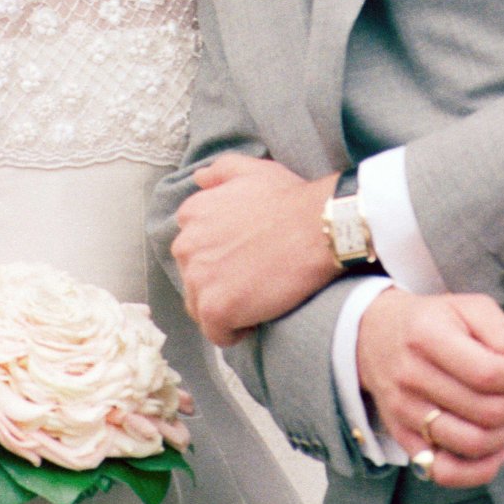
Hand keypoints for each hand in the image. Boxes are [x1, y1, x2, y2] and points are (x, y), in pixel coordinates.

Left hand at [172, 153, 338, 346]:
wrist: (318, 229)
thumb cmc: (290, 199)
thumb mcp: (252, 170)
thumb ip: (220, 171)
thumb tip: (200, 178)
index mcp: (191, 214)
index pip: (193, 248)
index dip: (219, 257)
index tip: (243, 259)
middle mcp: (186, 246)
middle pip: (194, 278)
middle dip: (218, 283)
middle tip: (253, 281)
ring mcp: (198, 279)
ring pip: (201, 307)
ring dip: (225, 309)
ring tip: (256, 301)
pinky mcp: (215, 309)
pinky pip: (216, 333)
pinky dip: (234, 333)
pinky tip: (256, 319)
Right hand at [357, 287, 503, 488]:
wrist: (372, 335)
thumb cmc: (428, 321)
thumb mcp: (464, 307)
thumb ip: (499, 328)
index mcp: (425, 337)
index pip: (487, 372)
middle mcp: (410, 376)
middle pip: (483, 409)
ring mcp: (404, 411)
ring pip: (470, 443)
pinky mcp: (403, 437)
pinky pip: (444, 471)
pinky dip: (479, 471)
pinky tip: (497, 450)